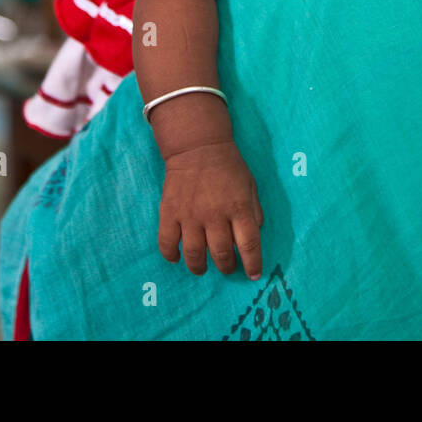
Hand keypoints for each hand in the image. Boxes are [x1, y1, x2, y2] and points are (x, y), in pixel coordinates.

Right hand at [157, 139, 264, 279]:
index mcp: (239, 208)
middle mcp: (215, 215)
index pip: (249, 245)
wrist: (198, 146)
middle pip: (221, 254)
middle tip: (227, 268)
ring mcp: (190, 215)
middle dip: (226, 267)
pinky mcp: (169, 212)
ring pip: (194, 254)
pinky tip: (176, 257)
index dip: (253, 264)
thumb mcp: (251, 186)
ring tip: (202, 268)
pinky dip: (171, 255)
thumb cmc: (229, 166)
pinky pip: (167, 242)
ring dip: (200, 267)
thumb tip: (254, 237)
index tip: (253, 275)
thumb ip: (254, 212)